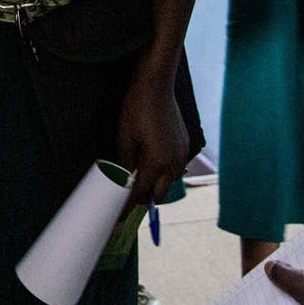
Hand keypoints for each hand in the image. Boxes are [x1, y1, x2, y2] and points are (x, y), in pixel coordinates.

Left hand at [115, 59, 187, 209]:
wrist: (156, 85)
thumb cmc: (136, 109)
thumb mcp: (125, 138)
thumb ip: (126, 165)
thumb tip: (125, 183)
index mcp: (156, 163)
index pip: (139, 194)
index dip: (127, 207)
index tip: (118, 219)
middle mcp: (173, 163)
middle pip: (157, 195)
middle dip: (142, 198)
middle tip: (127, 195)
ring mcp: (182, 155)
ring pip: (168, 183)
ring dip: (154, 184)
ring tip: (139, 175)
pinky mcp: (185, 146)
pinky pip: (175, 168)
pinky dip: (163, 171)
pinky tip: (152, 162)